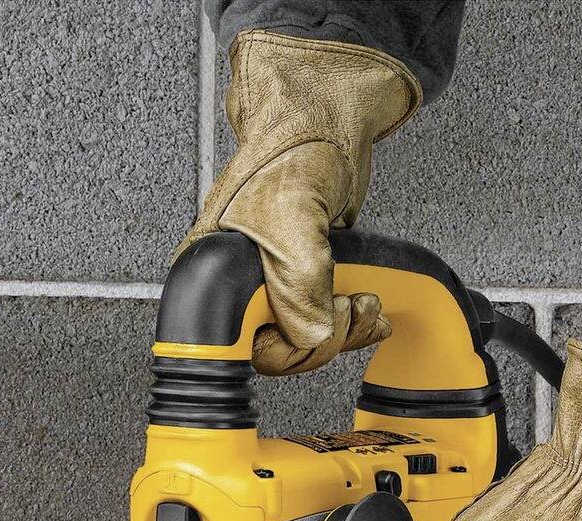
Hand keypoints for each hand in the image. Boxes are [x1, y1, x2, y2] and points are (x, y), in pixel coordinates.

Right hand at [176, 31, 419, 374]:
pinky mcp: (305, 275)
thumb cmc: (295, 139)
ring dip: (345, 331)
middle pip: (279, 352)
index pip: (242, 348)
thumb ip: (298, 283)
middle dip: (323, 341)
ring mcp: (274, 279)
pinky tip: (367, 303)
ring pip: (306, 341)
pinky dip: (354, 320)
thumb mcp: (292, 213)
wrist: (327, 107)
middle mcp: (238, 280)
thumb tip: (310, 335)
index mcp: (214, 269)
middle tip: (348, 307)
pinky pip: (326, 320)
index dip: (285, 349)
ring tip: (364, 301)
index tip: (312, 328)